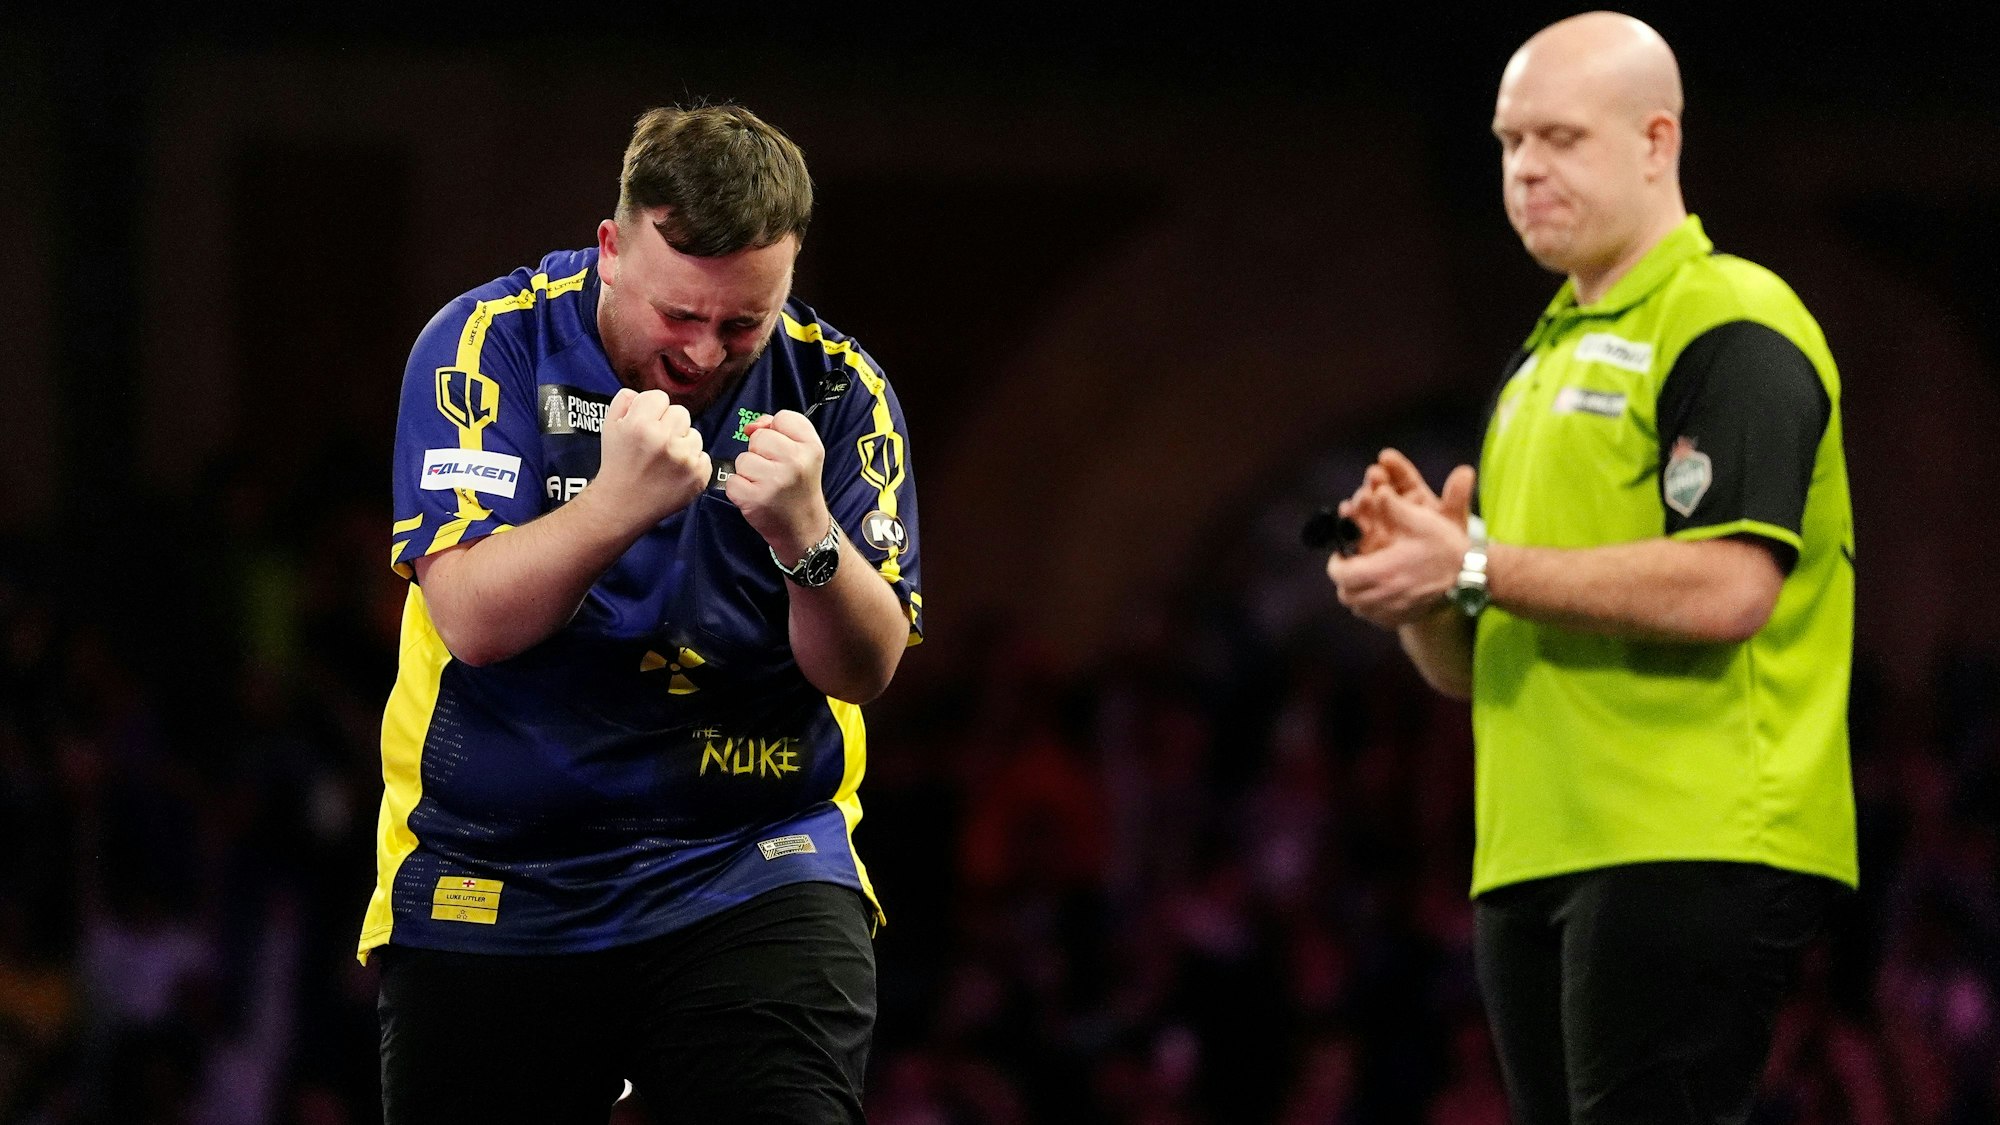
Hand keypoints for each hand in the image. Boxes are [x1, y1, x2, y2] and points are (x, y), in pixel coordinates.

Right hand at [592, 388, 711, 526]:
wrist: (622, 505)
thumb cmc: (617, 464)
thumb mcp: (609, 426)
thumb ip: (625, 401)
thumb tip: (643, 394)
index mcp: (641, 424)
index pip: (660, 397)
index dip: (652, 410)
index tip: (646, 424)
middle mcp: (664, 440)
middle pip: (681, 413)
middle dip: (669, 425)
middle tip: (656, 443)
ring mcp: (684, 460)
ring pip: (695, 435)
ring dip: (682, 443)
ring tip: (665, 459)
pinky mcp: (698, 477)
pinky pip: (704, 457)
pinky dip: (692, 463)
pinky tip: (675, 472)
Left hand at [726, 410, 830, 561]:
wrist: (804, 528)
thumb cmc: (798, 487)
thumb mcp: (803, 453)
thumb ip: (779, 430)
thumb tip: (750, 427)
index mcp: (811, 447)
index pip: (782, 418)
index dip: (777, 432)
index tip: (783, 451)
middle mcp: (796, 461)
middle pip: (758, 437)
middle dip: (760, 453)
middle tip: (774, 473)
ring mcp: (775, 480)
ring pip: (743, 459)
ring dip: (749, 473)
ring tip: (766, 485)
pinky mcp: (756, 498)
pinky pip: (733, 481)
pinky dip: (740, 490)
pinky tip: (756, 497)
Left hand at [1326, 468, 1477, 629]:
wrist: (1471, 574)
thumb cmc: (1445, 545)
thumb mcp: (1420, 520)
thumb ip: (1394, 506)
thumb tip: (1377, 491)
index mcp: (1383, 570)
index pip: (1341, 574)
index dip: (1336, 562)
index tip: (1342, 553)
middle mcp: (1385, 595)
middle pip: (1345, 595)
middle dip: (1344, 579)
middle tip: (1352, 564)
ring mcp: (1394, 611)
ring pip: (1358, 609)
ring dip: (1355, 593)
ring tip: (1365, 576)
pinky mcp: (1402, 619)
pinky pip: (1375, 618)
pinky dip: (1371, 607)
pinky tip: (1381, 591)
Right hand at [1338, 448, 1474, 552]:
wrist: (1437, 574)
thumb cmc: (1447, 542)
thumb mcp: (1453, 519)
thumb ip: (1456, 497)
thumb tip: (1466, 472)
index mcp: (1413, 493)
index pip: (1402, 475)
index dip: (1394, 465)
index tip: (1386, 457)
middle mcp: (1392, 503)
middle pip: (1380, 487)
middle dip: (1374, 480)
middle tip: (1371, 475)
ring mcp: (1377, 521)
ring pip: (1366, 506)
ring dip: (1360, 499)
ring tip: (1358, 497)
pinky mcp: (1367, 538)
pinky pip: (1358, 527)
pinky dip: (1351, 521)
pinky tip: (1346, 514)